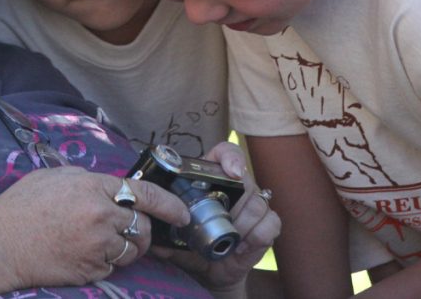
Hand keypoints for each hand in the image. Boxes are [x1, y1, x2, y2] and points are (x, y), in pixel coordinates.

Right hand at [0, 166, 190, 288]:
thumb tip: (108, 185)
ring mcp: (96, 246)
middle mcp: (100, 216)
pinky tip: (84, 255)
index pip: (145, 193)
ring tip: (101, 242)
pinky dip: (105, 264)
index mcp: (93, 187)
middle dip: (143, 230)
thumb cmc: (21, 207)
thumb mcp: (55, 176)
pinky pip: (112, 268)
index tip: (182, 213)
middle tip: (128, 229)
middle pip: (143, 227)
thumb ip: (87, 179)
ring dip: (125, 248)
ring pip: (131, 251)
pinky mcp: (89, 271)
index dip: (170, 204)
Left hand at [152, 141, 281, 291]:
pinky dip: (256, 236)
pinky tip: (241, 247)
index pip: (226, 152)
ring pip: (258, 204)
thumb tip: (149, 222)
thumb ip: (160, 225)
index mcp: (212, 178)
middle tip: (222, 223)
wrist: (209, 268)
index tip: (233, 172)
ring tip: (229, 238)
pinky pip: (271, 223)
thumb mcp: (171, 233)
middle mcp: (237, 187)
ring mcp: (254, 204)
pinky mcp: (266, 225)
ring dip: (243, 224)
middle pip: (246, 181)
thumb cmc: (189, 244)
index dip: (231, 158)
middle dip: (234, 205)